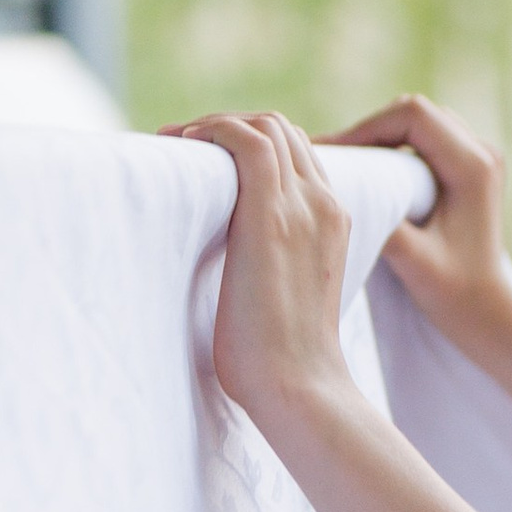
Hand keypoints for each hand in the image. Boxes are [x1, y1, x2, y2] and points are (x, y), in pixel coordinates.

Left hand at [173, 112, 353, 433]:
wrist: (300, 387)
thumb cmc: (283, 361)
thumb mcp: (287, 294)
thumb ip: (274, 262)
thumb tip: (231, 261)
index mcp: (333, 222)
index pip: (296, 153)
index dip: (247, 142)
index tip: (205, 159)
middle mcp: (325, 204)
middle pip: (281, 129)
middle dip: (228, 125)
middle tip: (183, 146)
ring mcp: (303, 206)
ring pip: (265, 126)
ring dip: (214, 124)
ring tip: (178, 144)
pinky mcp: (271, 215)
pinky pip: (246, 141)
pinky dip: (211, 130)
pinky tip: (183, 146)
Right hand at [322, 94, 511, 359]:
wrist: (491, 315)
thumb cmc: (456, 295)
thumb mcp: (414, 262)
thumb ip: (382, 222)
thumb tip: (340, 188)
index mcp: (473, 167)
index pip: (412, 114)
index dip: (366, 126)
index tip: (336, 154)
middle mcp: (482, 153)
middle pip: (414, 112)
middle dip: (369, 130)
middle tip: (334, 158)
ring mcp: (479, 159)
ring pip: (418, 123)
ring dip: (380, 137)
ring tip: (347, 165)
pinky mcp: (469, 169)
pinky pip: (425, 140)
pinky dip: (394, 148)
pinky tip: (370, 174)